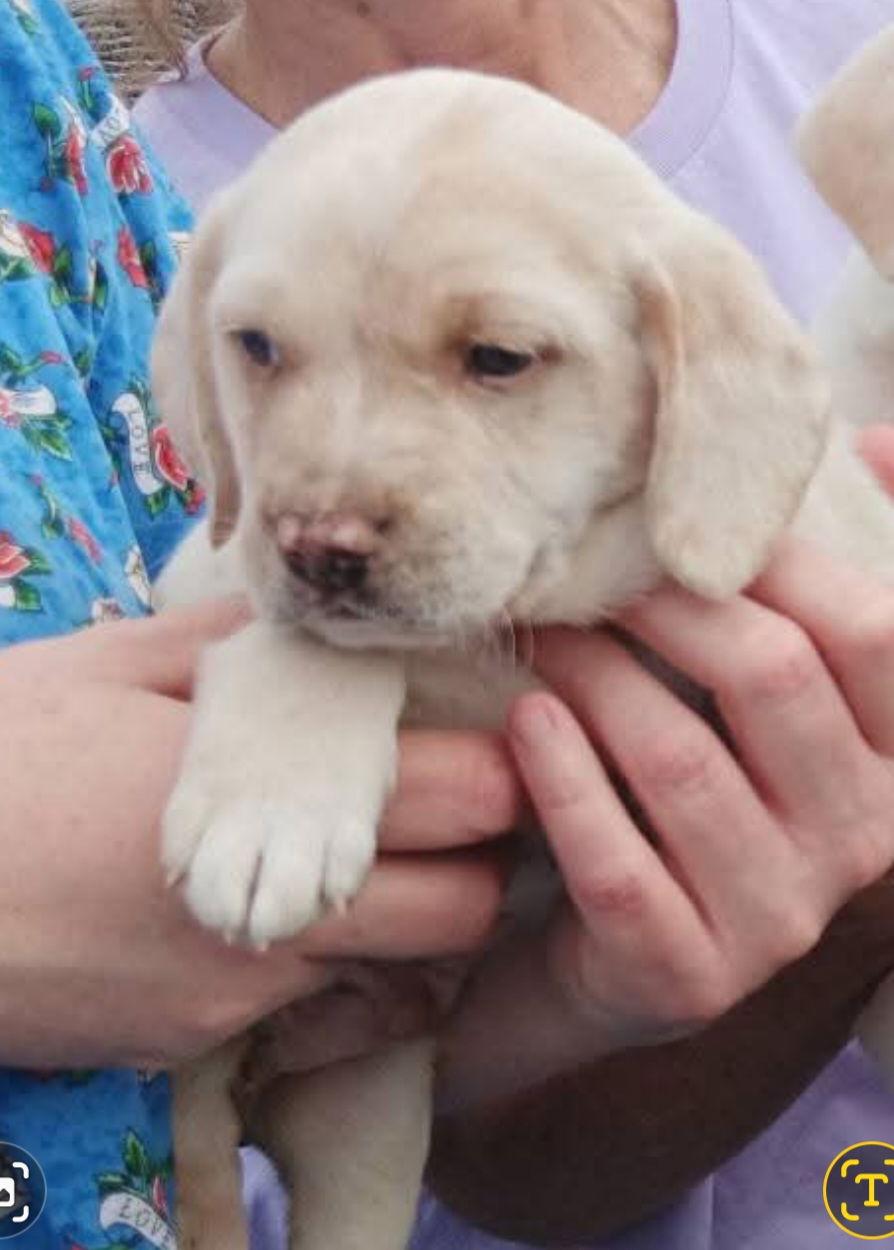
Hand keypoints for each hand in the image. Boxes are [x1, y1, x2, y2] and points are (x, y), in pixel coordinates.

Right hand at [0, 602, 518, 1068]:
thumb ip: (229, 649)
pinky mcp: (194, 1037)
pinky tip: (291, 914)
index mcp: (270, 791)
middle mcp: (277, 906)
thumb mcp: (111, 668)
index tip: (495, 748)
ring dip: (417, 926)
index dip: (502, 773)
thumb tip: (302, 626)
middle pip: (461, 907)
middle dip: (481, 863)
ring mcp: (241, 987)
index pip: (463, 796)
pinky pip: (316, 1015)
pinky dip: (337, 972)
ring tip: (382, 867)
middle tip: (458, 815)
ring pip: (400, 977)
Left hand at [508, 427, 893, 1046]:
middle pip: (771, 678)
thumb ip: (826, 593)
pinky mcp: (685, 979)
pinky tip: (526, 722)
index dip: (776, 557)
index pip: (873, 631)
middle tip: (584, 571)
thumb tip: (878, 446)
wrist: (621, 953)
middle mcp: (859, 845)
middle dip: (665, 606)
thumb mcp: (774, 702)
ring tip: (540, 634)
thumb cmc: (697, 794)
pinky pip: (617, 864)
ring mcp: (777, 922)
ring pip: (681, 762)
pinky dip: (563, 780)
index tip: (677, 521)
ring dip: (597, 677)